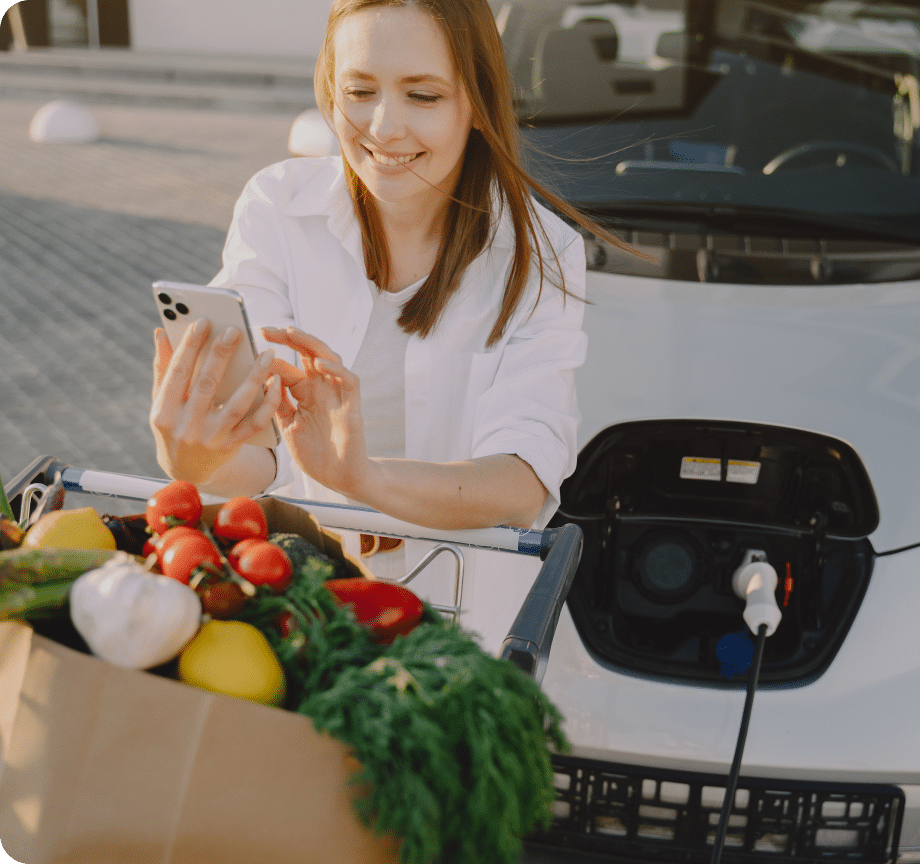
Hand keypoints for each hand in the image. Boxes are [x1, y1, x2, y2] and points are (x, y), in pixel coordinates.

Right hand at [150, 320, 299, 483]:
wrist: (187, 470)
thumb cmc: (174, 426)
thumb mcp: (162, 402)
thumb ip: (163, 368)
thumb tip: (161, 332)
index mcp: (164, 413)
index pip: (178, 373)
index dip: (190, 346)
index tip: (204, 321)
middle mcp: (187, 427)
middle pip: (207, 385)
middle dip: (221, 355)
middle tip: (235, 330)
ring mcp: (211, 439)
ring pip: (236, 404)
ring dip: (253, 377)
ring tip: (265, 354)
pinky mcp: (232, 447)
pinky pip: (255, 423)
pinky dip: (267, 403)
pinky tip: (275, 382)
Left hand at [261, 326, 373, 497]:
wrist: (338, 478)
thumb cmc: (314, 454)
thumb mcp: (287, 426)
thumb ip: (276, 403)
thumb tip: (259, 377)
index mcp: (304, 393)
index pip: (287, 366)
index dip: (270, 356)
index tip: (248, 346)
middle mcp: (322, 388)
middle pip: (308, 352)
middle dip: (288, 338)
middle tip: (266, 330)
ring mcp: (338, 394)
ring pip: (330, 358)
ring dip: (311, 344)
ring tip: (291, 333)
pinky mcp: (353, 405)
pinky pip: (349, 380)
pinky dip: (336, 370)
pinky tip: (319, 364)